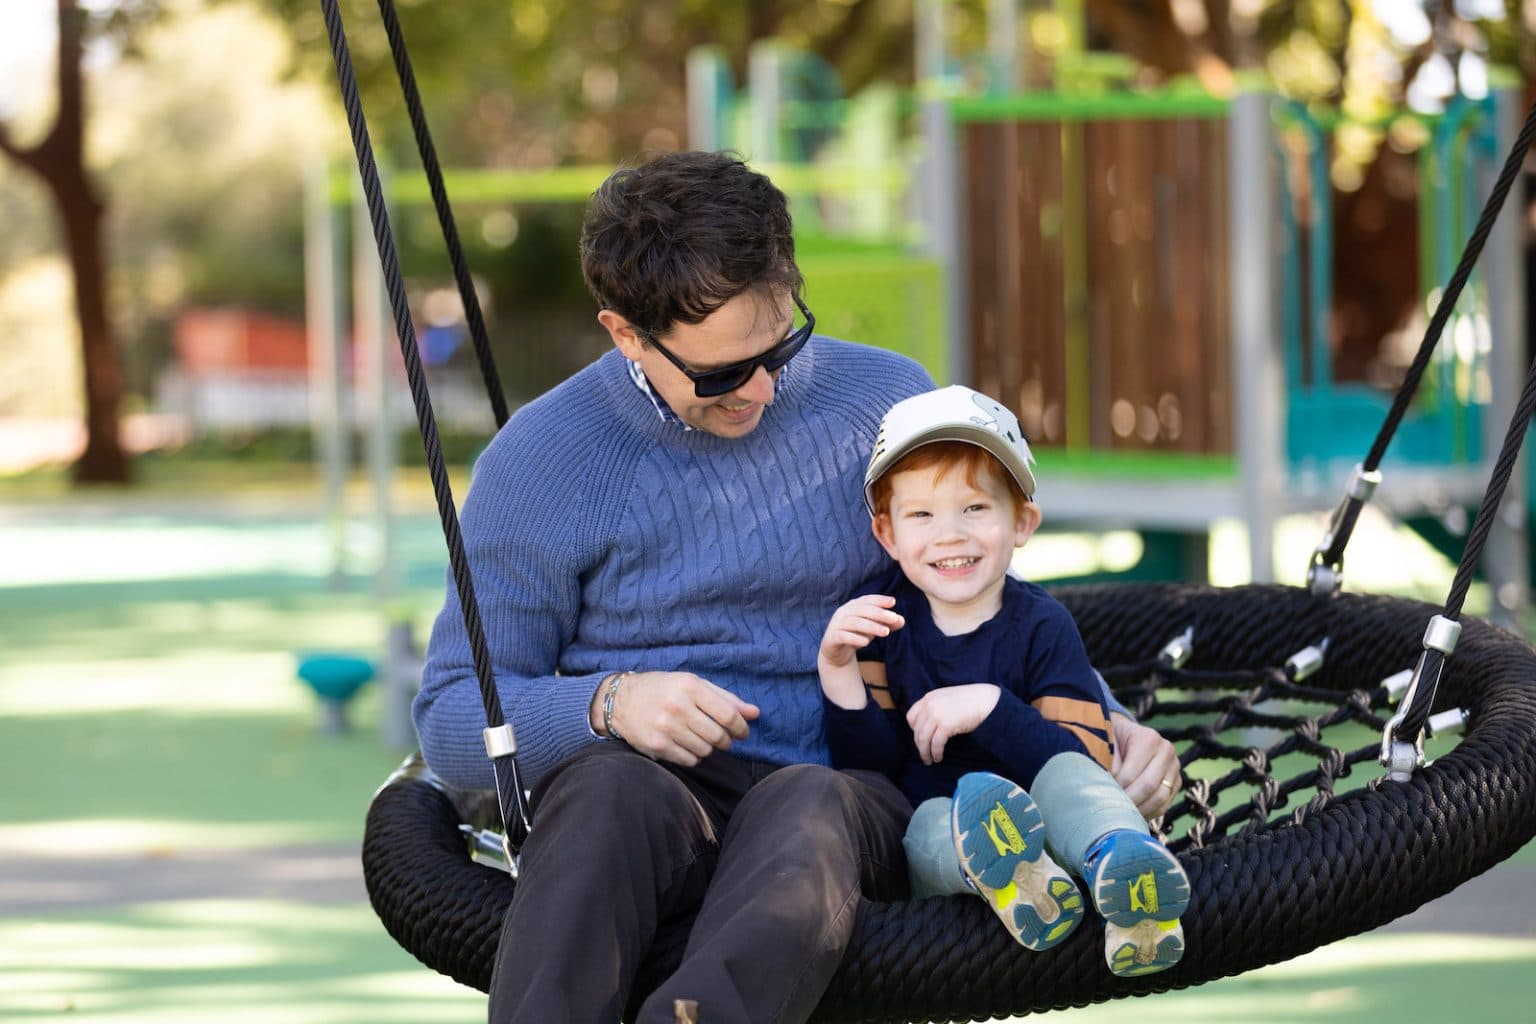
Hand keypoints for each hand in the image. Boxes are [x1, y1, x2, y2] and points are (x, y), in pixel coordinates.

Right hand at [591, 671, 759, 766]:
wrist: (621, 700)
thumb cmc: (663, 690)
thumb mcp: (693, 684)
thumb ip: (725, 698)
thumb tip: (755, 713)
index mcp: (690, 686)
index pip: (728, 714)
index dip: (741, 728)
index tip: (742, 733)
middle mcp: (677, 705)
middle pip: (719, 736)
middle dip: (725, 740)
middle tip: (721, 738)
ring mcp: (666, 727)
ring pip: (706, 750)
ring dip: (708, 748)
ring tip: (697, 737)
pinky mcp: (657, 745)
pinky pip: (690, 760)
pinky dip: (693, 756)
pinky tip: (684, 744)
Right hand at [818, 594, 902, 667]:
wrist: (836, 653)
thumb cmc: (857, 635)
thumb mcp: (873, 629)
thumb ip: (887, 624)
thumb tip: (901, 620)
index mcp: (853, 606)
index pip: (867, 600)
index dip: (879, 600)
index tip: (893, 602)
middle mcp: (843, 612)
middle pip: (861, 610)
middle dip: (879, 613)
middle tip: (894, 619)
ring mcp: (836, 624)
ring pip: (854, 622)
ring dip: (871, 626)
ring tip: (886, 632)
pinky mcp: (831, 638)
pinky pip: (843, 636)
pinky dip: (855, 638)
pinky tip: (867, 642)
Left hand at [905, 684, 999, 764]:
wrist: (986, 700)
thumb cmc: (970, 701)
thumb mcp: (946, 699)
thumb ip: (935, 708)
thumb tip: (929, 726)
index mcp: (928, 698)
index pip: (911, 716)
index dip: (914, 730)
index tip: (921, 739)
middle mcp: (929, 705)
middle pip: (917, 731)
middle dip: (919, 746)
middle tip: (924, 756)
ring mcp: (936, 715)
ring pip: (923, 739)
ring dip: (925, 753)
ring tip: (929, 760)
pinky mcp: (946, 725)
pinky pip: (935, 744)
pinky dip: (936, 753)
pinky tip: (939, 757)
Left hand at [1110, 712, 1180, 818]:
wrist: (1124, 736)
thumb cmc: (1112, 740)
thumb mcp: (1106, 745)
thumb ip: (1107, 764)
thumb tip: (1107, 789)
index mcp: (1148, 739)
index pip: (1131, 774)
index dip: (1117, 788)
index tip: (1104, 794)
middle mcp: (1166, 751)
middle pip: (1149, 787)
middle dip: (1129, 802)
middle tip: (1113, 810)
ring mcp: (1174, 767)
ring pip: (1160, 798)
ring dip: (1140, 810)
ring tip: (1122, 814)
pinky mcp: (1176, 782)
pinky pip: (1165, 805)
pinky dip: (1149, 813)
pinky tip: (1134, 814)